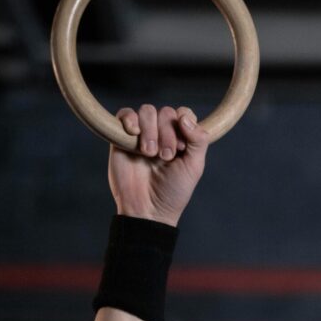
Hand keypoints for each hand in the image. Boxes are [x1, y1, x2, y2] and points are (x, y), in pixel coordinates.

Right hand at [108, 105, 209, 226]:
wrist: (147, 209)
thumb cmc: (173, 192)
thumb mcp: (194, 167)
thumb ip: (198, 141)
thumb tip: (184, 117)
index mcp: (180, 139)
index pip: (184, 114)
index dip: (185, 123)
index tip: (182, 146)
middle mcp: (161, 134)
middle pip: (166, 112)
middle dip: (167, 133)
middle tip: (165, 157)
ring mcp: (142, 135)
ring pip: (147, 111)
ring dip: (150, 130)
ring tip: (149, 153)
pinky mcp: (121, 138)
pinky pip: (124, 114)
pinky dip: (130, 118)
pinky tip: (134, 132)